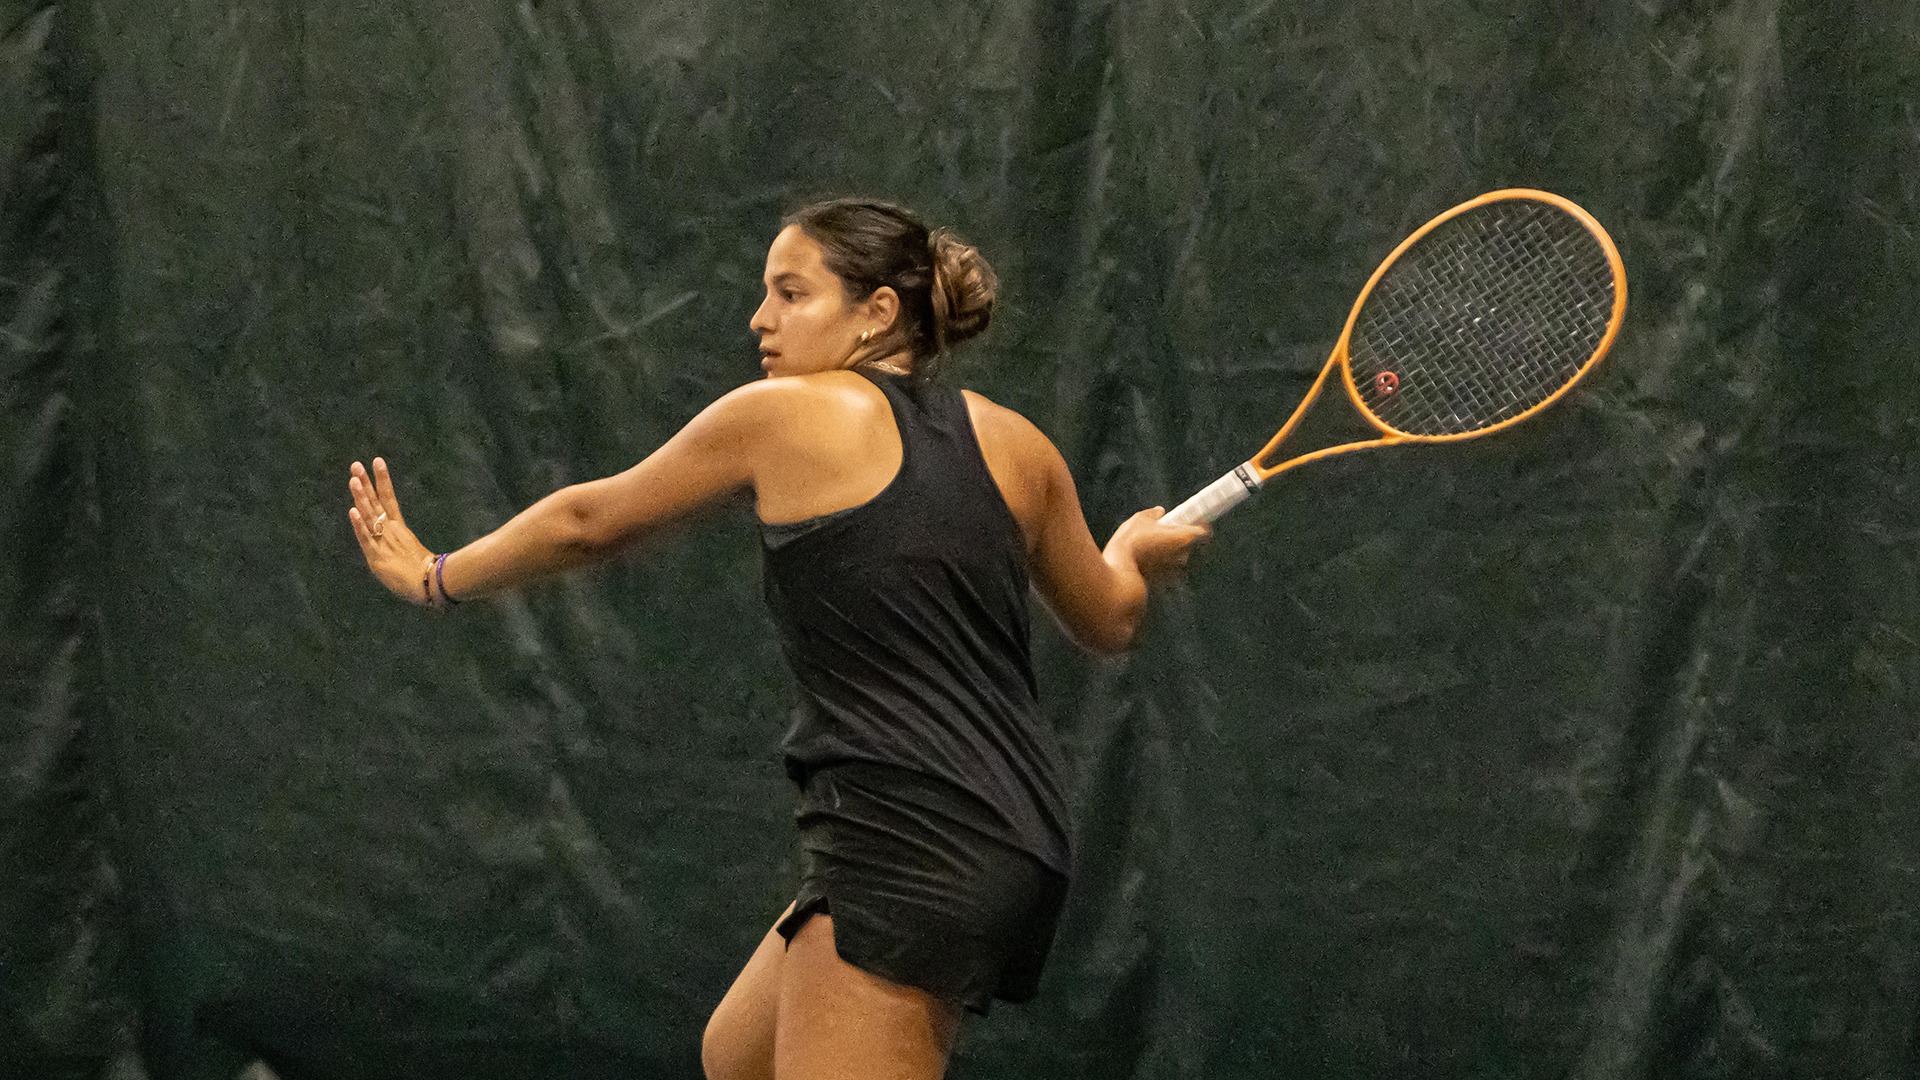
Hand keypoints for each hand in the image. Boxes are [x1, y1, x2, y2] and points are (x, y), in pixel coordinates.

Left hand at [347, 457, 433, 603]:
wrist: (429, 586)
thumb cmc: (426, 574)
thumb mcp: (414, 554)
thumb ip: (407, 547)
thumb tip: (414, 540)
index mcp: (399, 529)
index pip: (389, 499)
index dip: (382, 480)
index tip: (377, 461)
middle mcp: (390, 531)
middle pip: (376, 502)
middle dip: (366, 483)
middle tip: (356, 464)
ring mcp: (383, 542)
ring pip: (370, 516)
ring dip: (361, 497)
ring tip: (353, 479)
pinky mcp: (377, 557)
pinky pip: (366, 538)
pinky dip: (359, 525)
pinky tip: (352, 511)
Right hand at [1109, 507, 1210, 584]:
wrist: (1120, 572)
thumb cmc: (1131, 543)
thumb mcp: (1139, 520)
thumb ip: (1153, 514)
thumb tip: (1159, 512)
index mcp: (1184, 536)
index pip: (1204, 531)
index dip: (1200, 525)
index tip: (1193, 522)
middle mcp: (1184, 555)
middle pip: (1189, 546)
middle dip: (1179, 540)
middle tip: (1164, 533)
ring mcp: (1176, 572)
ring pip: (1177, 560)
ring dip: (1169, 555)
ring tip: (1151, 549)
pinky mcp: (1165, 584)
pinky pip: (1167, 574)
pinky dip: (1161, 569)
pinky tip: (1146, 564)